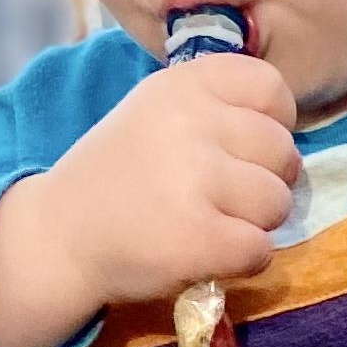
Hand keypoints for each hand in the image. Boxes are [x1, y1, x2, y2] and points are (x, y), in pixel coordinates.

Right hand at [0, 56, 299, 346]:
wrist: (60, 235)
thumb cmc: (123, 175)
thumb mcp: (159, 113)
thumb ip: (219, 108)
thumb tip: (285, 128)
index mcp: (182, 85)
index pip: (270, 86)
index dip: (272, 122)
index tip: (241, 146)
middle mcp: (189, 123)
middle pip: (283, 151)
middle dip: (264, 179)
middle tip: (217, 194)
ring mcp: (195, 179)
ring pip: (278, 202)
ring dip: (254, 222)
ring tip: (206, 220)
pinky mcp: (201, 237)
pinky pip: (261, 249)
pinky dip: (241, 260)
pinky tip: (203, 251)